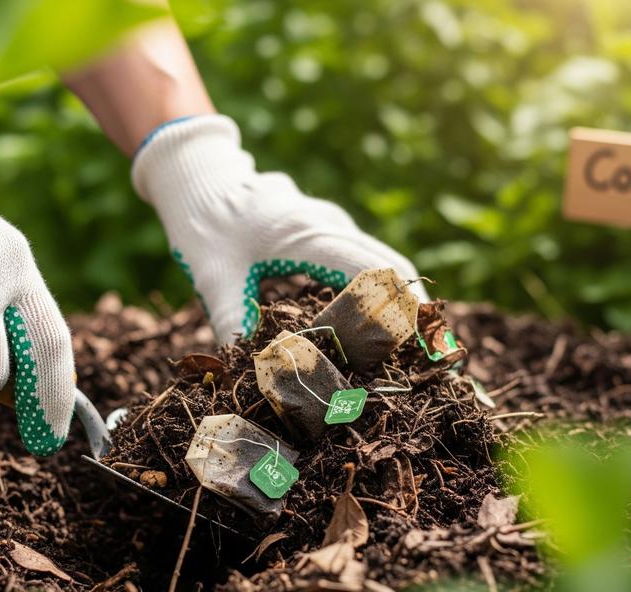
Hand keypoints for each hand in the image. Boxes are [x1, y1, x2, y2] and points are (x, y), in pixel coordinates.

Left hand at [132, 115, 427, 342]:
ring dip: (398, 299)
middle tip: (430, 355)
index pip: (374, 272)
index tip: (421, 346)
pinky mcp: (329, 227)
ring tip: (411, 346)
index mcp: (308, 235)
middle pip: (392, 266)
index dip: (402, 309)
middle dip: (413, 310)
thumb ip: (232, 324)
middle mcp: (331, 224)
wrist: (199, 177)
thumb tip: (249, 374)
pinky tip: (378, 323)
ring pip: (382, 260)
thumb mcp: (213, 279)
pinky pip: (365, 256)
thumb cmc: (204, 226)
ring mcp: (333, 222)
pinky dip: (379, 288)